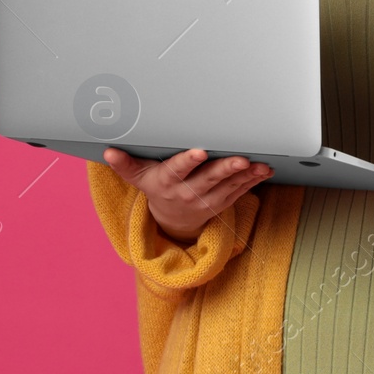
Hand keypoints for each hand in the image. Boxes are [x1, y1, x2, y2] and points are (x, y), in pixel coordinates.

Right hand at [101, 147, 273, 242]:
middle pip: (209, 179)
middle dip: (225, 168)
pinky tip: (265, 169)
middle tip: (240, 158)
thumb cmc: (158, 188)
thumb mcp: (140, 178)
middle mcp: (189, 193)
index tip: (198, 152)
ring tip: (260, 164)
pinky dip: (253, 180)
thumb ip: (126, 164)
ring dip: (246, 175)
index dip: (188, 162)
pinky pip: (240, 191)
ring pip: (229, 186)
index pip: (178, 171)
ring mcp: (208, 200)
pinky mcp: (223, 203)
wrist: (173, 222)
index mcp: (169, 183)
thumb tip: (108, 151)